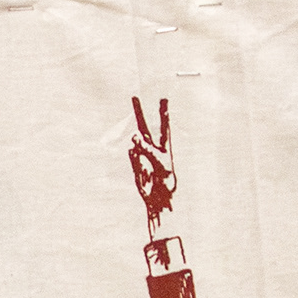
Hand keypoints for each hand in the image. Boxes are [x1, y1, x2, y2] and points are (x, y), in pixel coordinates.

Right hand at [126, 97, 175, 227]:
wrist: (158, 200)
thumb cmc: (166, 182)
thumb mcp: (161, 163)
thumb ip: (148, 149)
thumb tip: (133, 137)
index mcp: (165, 148)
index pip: (164, 128)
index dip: (164, 114)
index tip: (164, 100)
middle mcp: (153, 149)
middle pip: (145, 127)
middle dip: (140, 112)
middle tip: (135, 97)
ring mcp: (142, 155)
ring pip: (136, 141)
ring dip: (137, 140)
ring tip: (137, 142)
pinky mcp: (135, 163)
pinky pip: (132, 155)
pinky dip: (135, 157)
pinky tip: (137, 159)